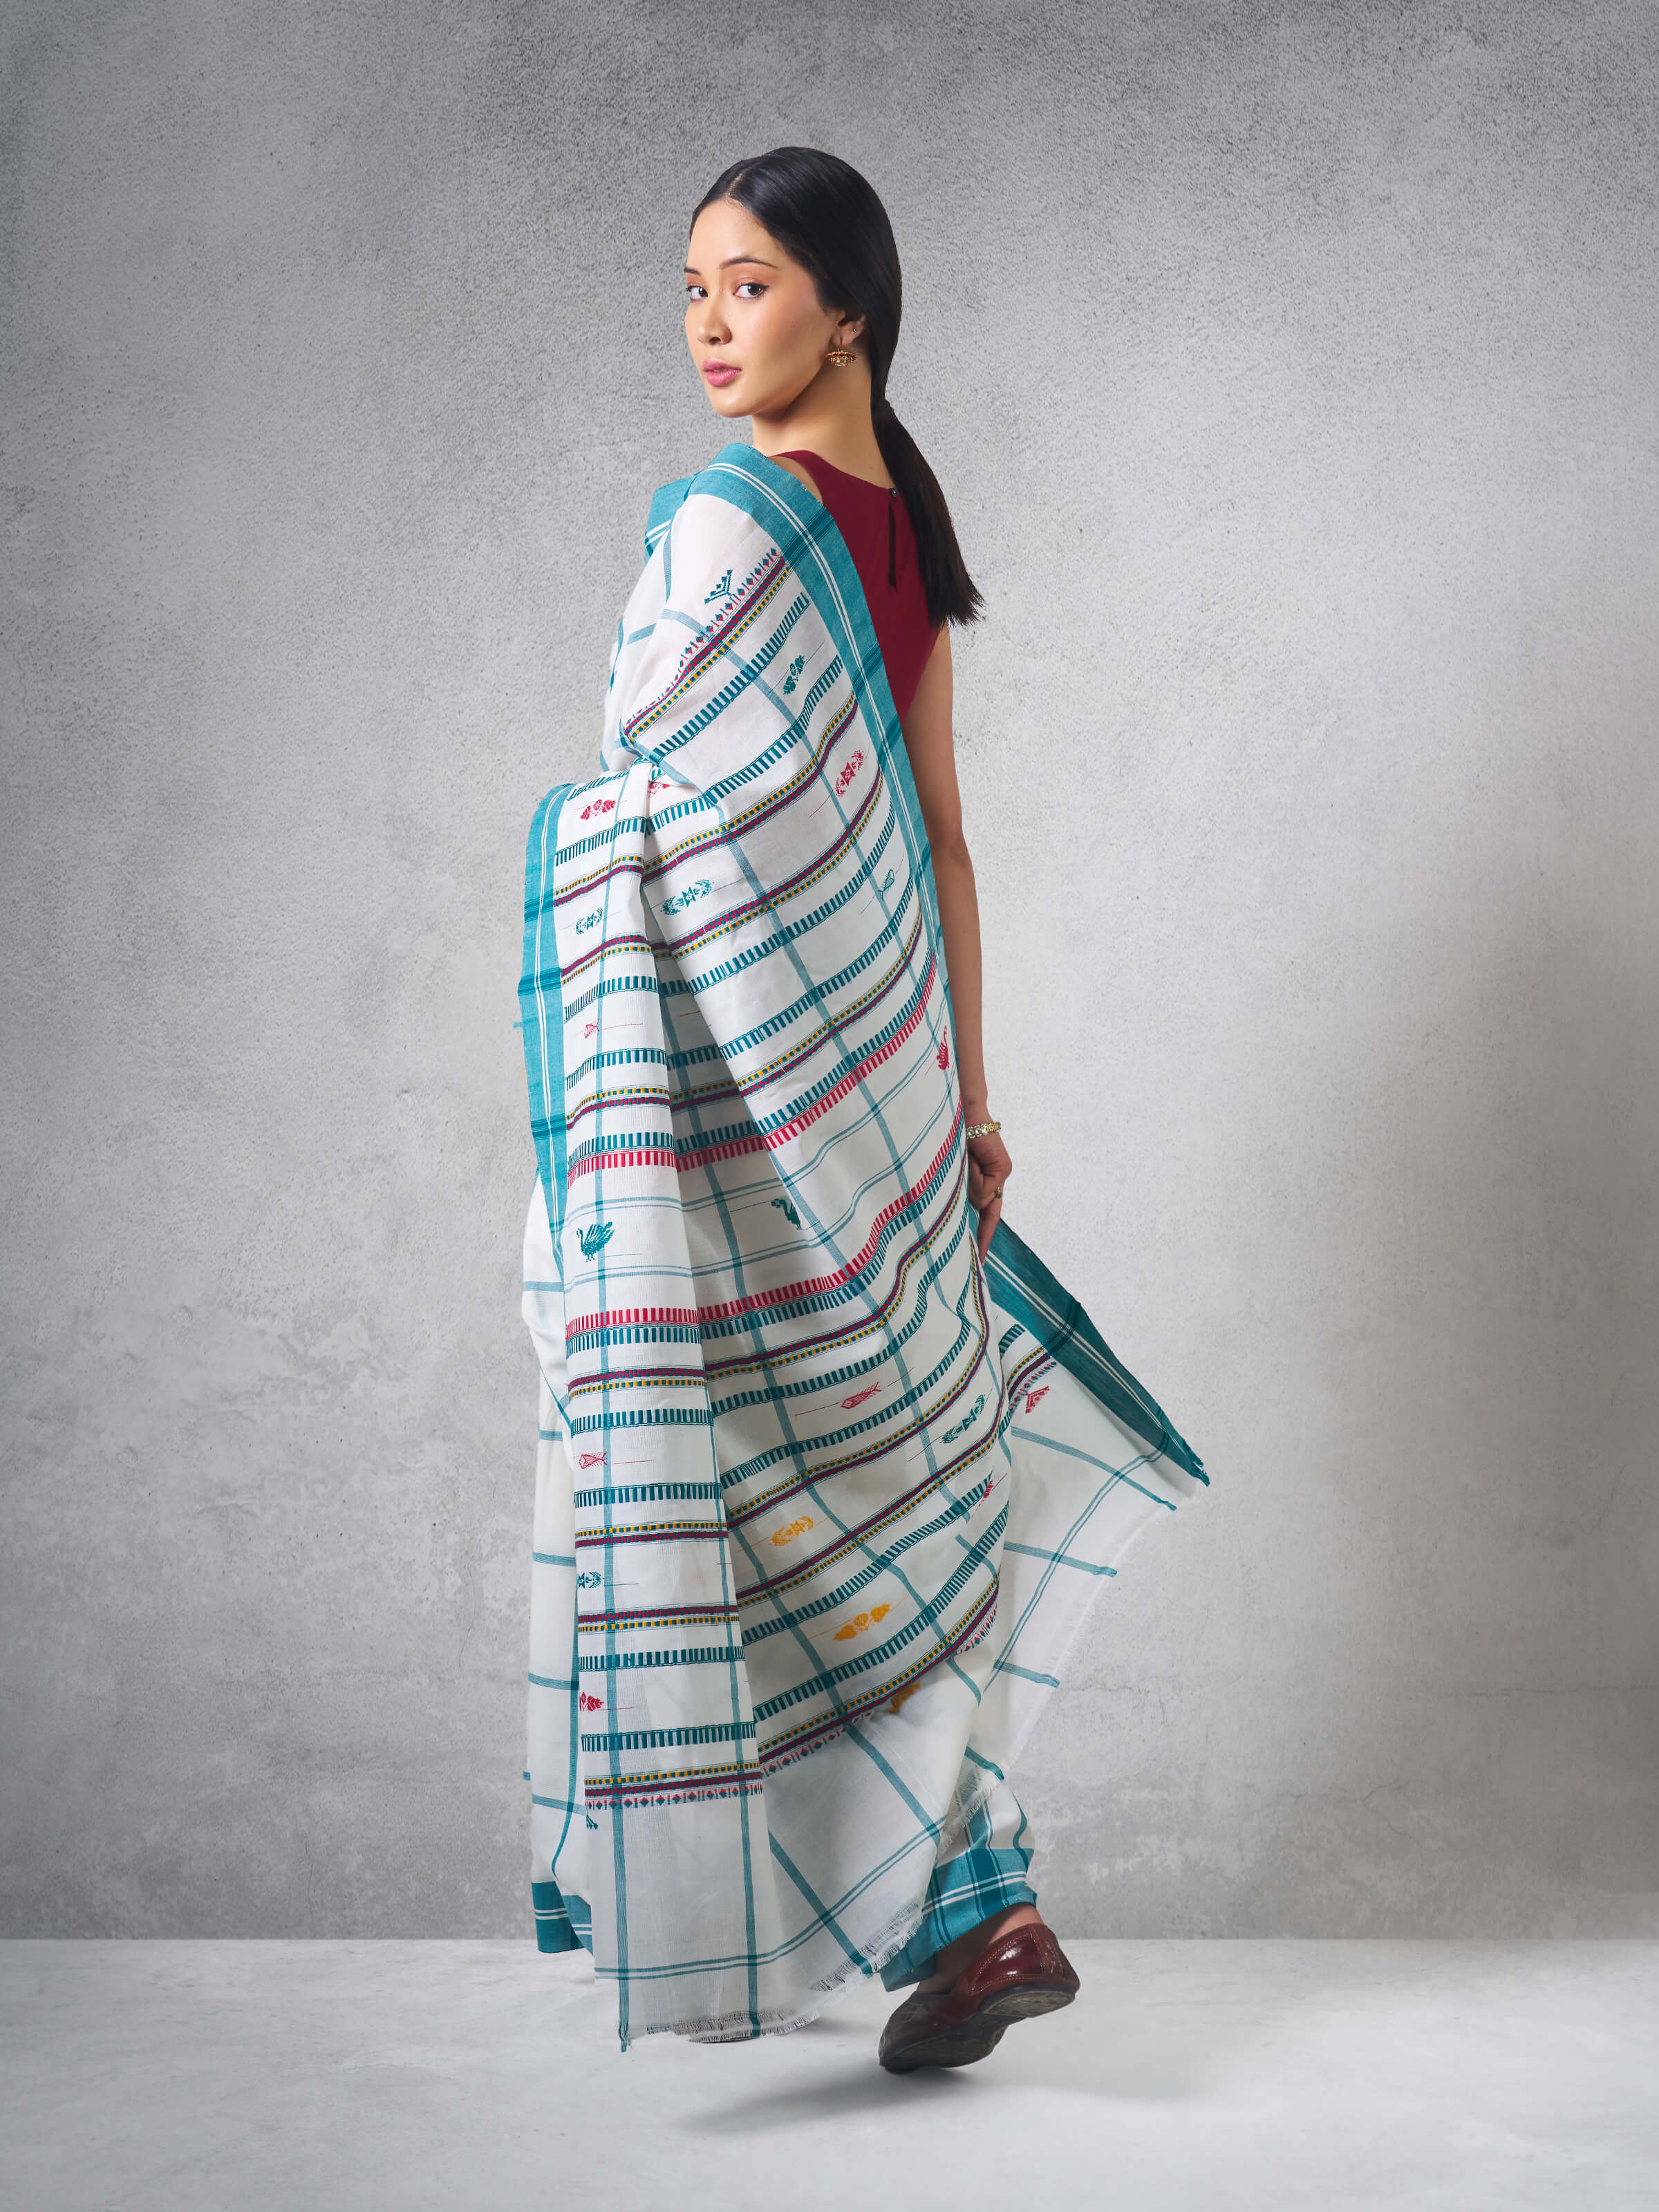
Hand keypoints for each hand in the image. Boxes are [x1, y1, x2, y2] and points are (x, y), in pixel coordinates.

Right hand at [966, 1122, 1011, 1265]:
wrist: (960, 1112)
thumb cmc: (949, 1140)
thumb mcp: (952, 1172)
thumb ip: (962, 1191)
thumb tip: (971, 1206)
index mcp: (984, 1182)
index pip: (986, 1215)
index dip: (982, 1238)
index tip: (979, 1261)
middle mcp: (996, 1180)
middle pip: (982, 1208)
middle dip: (971, 1213)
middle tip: (968, 1226)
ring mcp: (1001, 1173)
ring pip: (982, 1199)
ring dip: (966, 1187)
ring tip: (962, 1163)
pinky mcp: (1003, 1167)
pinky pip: (985, 1186)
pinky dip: (973, 1178)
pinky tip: (970, 1160)